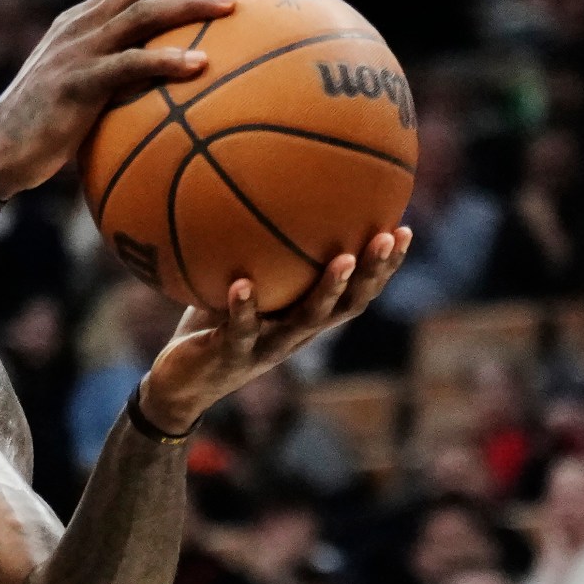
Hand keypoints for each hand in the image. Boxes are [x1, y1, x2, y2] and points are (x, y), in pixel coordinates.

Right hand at [0, 0, 244, 197]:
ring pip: (140, 14)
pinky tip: (199, 64)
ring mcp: (74, 52)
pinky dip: (164, 60)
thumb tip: (172, 90)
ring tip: (232, 5)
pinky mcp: (74, 82)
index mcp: (80, 22)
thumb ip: (118, 78)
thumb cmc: (44, 131)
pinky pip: (127, 65)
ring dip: (189, 5)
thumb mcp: (82, 91)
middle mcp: (78, 27)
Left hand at [137, 228, 411, 433]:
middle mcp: (295, 334)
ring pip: (307, 320)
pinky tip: (241, 283)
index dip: (382, 268)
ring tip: (342, 258)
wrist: (180, 385)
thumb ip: (250, 257)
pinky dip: (243, 307)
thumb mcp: (235, 286)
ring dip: (328, 290)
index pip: (355, 292)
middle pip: (347, 304)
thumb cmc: (210, 327)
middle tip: (388, 237)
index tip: (403, 230)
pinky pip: (241, 329)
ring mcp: (267, 347)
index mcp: (303, 317)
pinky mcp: (232, 356)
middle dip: (371, 272)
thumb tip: (251, 198)